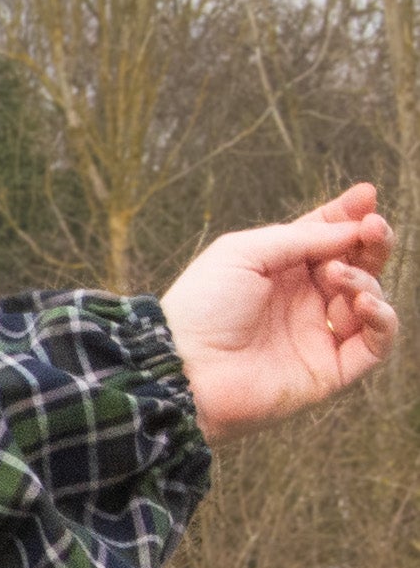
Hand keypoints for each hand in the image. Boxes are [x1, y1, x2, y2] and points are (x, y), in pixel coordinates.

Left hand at [158, 188, 397, 438]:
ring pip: (370, 299)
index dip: (349, 216)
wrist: (185, 368)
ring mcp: (318, 335)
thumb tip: (352, 229)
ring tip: (334, 274)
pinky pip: (376, 343)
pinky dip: (381, 319)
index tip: (366, 196)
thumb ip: (301, 238)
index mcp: (280, 270)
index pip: (327, 237)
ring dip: (364, 279)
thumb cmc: (202, 305)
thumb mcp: (245, 252)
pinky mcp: (330, 371)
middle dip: (371, 241)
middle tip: (373, 227)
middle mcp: (303, 300)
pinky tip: (362, 302)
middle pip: (357, 264)